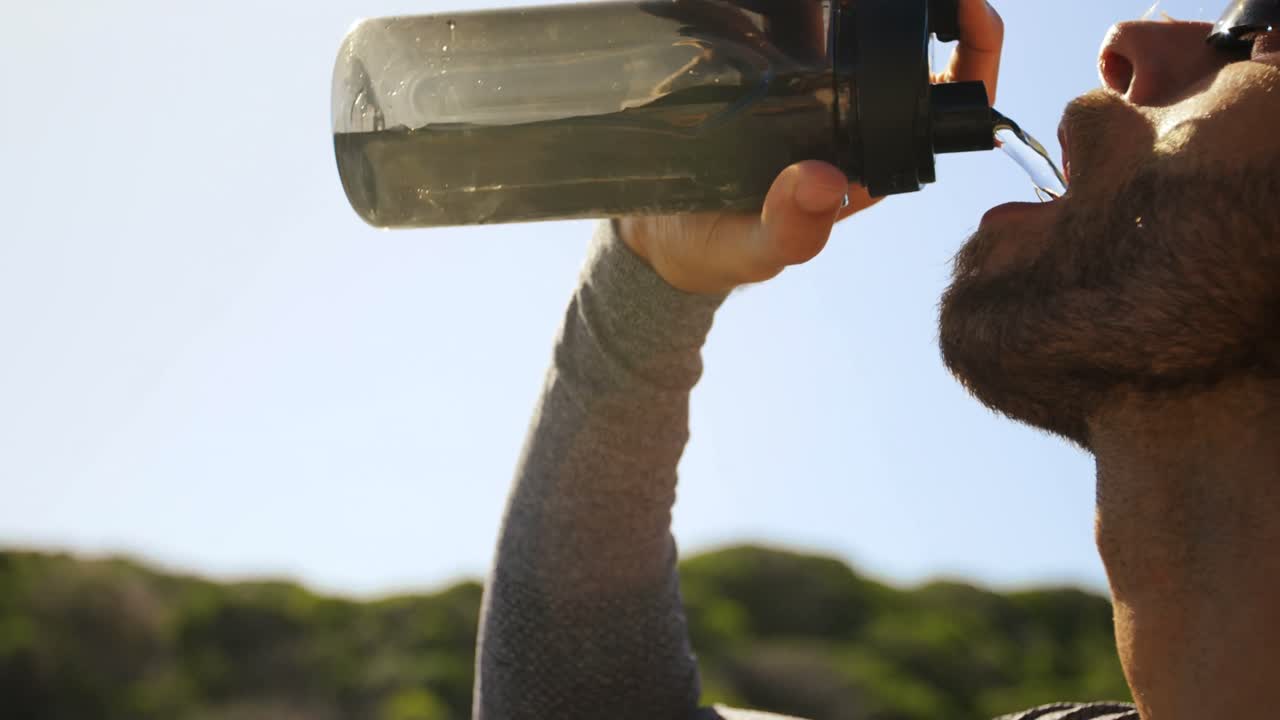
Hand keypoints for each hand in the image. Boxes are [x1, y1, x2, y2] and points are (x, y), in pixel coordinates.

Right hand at [618, 0, 1004, 294]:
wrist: (656, 227)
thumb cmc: (719, 247)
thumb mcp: (756, 249)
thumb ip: (791, 229)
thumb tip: (823, 181)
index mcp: (873, 151)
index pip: (950, 97)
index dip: (977, 50)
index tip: (970, 7)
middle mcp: (851, 103)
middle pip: (912, 34)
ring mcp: (809, 72)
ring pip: (856, 10)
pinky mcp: (765, 50)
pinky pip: (791, 6)